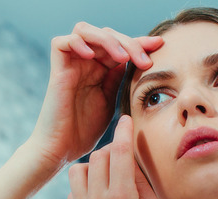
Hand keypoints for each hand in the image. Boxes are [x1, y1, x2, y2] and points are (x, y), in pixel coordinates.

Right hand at [28, 23, 162, 169]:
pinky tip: (93, 57)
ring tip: (122, 58)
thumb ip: (120, 80)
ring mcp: (70, 65)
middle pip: (106, 34)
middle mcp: (85, 63)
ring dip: (106, 39)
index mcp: (101, 69)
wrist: (63, 149)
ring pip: (85, 30)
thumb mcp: (111, 101)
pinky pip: (61, 43)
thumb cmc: (85, 131)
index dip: (140, 42)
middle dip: (129, 42)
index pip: (120, 45)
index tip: (160, 45)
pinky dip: (78, 43)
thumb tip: (141, 62)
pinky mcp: (57, 70)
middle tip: (144, 60)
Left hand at [66, 115, 170, 198]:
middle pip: (99, 157)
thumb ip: (143, 183)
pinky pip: (73, 195)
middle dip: (112, 151)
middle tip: (123, 156)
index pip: (120, 152)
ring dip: (94, 168)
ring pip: (79, 172)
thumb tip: (132, 159)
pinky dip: (86, 190)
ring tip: (109, 178)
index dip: (124, 132)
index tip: (126, 121)